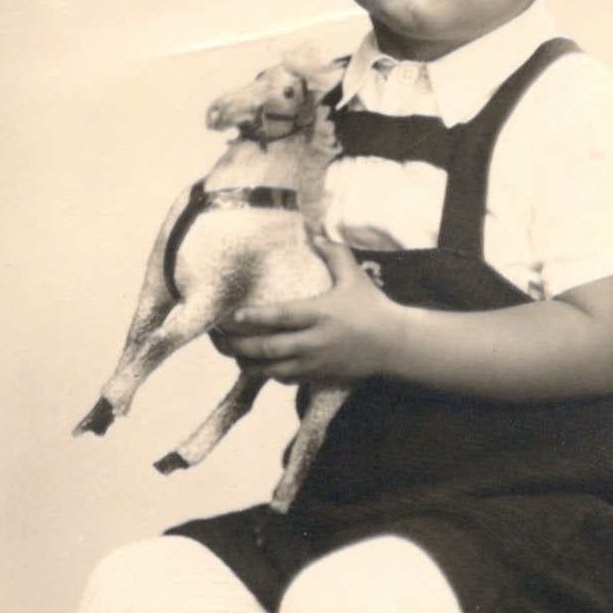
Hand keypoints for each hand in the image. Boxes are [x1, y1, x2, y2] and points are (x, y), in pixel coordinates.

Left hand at [216, 241, 404, 383]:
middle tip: (219, 340)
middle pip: (268, 348)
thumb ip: (334, 253)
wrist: (393, 345)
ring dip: (248, 365)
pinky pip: (286, 379)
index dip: (254, 318)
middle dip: (239, 346)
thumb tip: (314, 232)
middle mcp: (314, 341)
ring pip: (272, 370)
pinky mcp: (318, 376)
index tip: (233, 316)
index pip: (281, 317)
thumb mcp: (354, 276)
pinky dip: (269, 374)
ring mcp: (315, 362)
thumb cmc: (372, 307)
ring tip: (233, 356)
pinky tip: (260, 366)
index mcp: (320, 313)